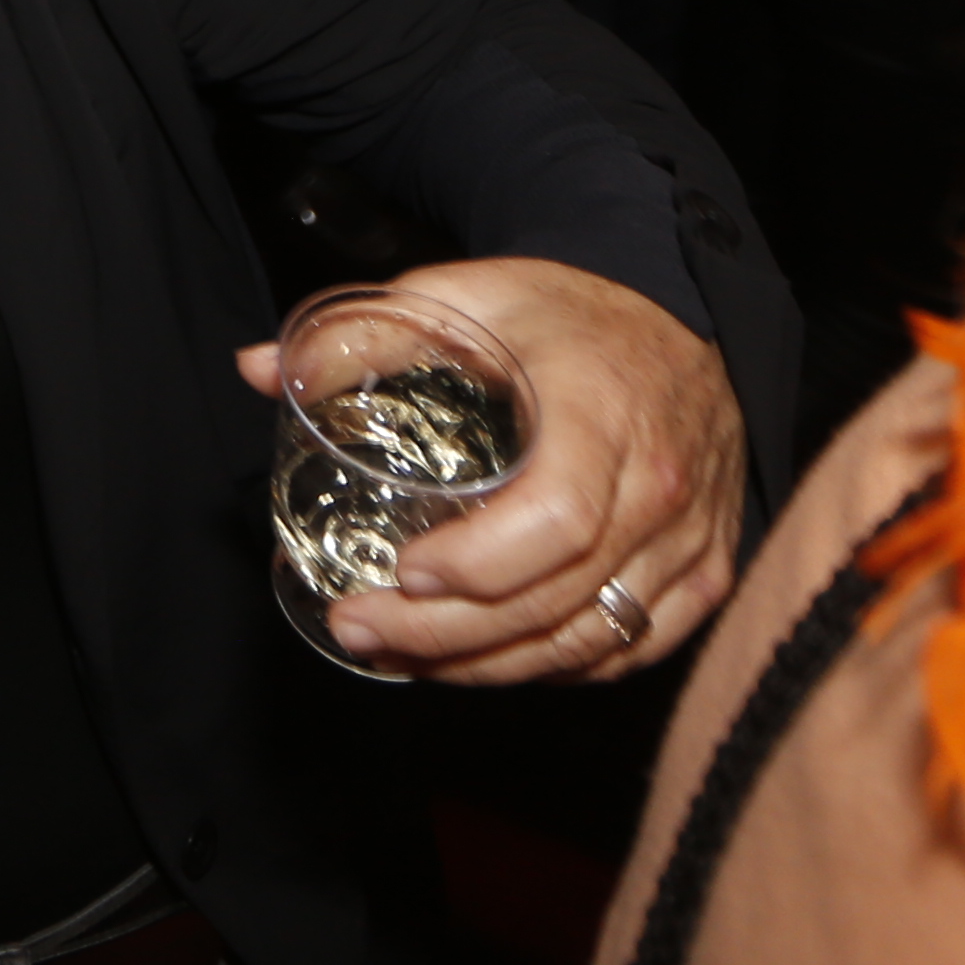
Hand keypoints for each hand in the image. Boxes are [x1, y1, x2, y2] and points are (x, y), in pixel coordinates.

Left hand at [243, 258, 743, 683]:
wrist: (681, 318)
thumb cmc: (571, 312)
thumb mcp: (466, 296)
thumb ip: (363, 333)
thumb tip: (261, 369)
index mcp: (604, 415)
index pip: (555, 519)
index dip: (476, 565)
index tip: (401, 573)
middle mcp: (659, 490)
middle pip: (557, 600)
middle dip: (448, 633)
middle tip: (360, 628)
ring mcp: (689, 542)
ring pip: (590, 642)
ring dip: (490, 664)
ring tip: (401, 655)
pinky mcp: (703, 574)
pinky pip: (630, 649)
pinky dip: (556, 668)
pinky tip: (489, 658)